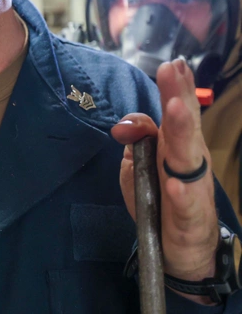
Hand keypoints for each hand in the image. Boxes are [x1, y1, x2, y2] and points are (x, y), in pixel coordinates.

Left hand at [111, 59, 218, 299]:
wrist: (183, 251)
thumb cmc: (162, 202)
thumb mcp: (142, 166)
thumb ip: (136, 139)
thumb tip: (122, 123)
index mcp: (177, 147)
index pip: (177, 113)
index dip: (176, 88)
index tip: (173, 62)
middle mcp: (188, 163)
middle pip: (183, 127)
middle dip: (177, 98)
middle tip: (172, 72)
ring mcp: (191, 190)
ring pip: (188, 159)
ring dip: (182, 132)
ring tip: (174, 109)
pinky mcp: (189, 219)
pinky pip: (185, 206)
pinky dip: (180, 195)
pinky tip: (174, 185)